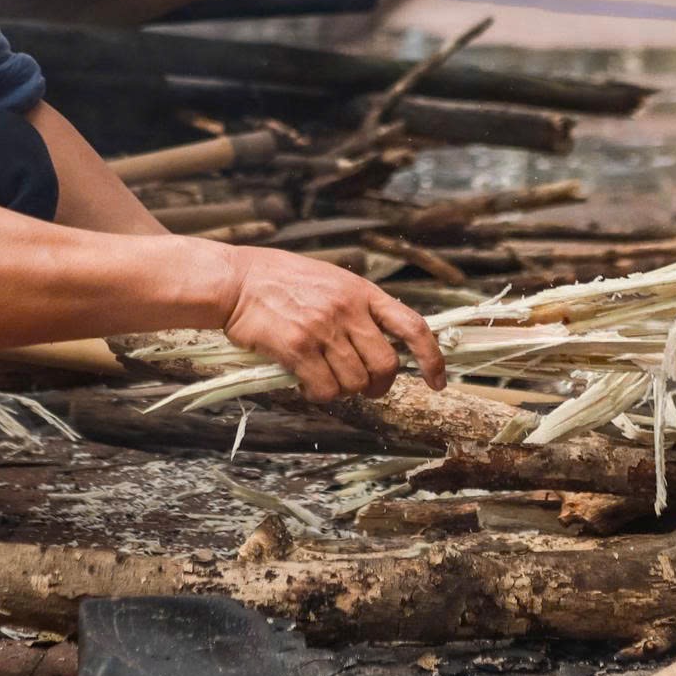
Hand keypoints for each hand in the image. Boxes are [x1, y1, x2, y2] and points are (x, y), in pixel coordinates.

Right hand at [213, 244, 447, 401]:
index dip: (432, 358)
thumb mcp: (331, 280)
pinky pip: (324, 389)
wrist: (237, 280)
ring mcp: (323, 329)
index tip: (438, 380)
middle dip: (379, 385)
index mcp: (362, 291)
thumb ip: (359, 307)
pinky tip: (306, 384)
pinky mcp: (297, 348)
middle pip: (386, 365)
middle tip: (364, 388)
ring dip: (344, 391)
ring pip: (355, 383)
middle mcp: (348, 310)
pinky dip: (319, 395)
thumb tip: (382, 342)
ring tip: (324, 379)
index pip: (413, 326)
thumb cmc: (280, 280)